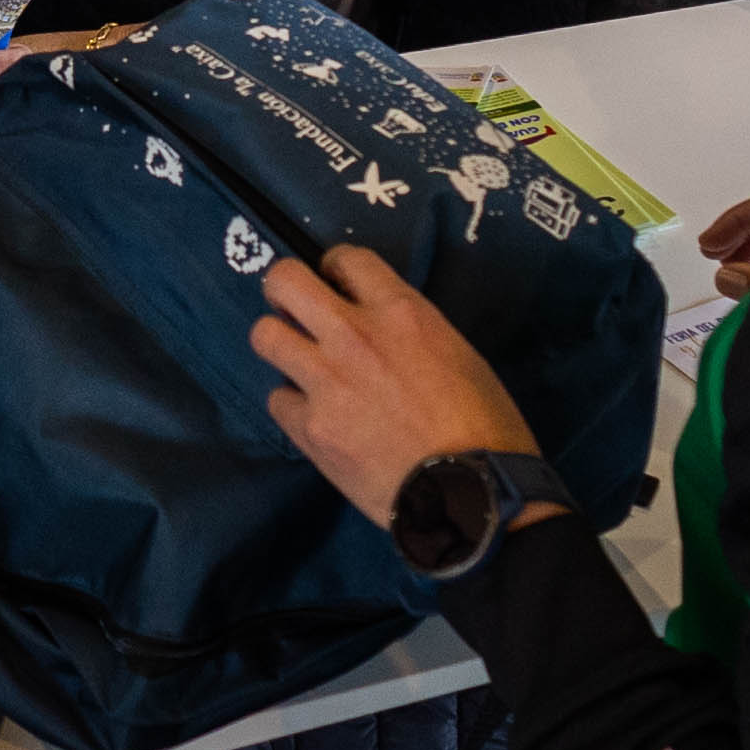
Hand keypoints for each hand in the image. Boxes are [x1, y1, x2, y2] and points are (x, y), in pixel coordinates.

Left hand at [251, 248, 542, 527]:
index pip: (346, 257)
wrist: (469, 492)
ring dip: (280, 345)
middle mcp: (353, 335)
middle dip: (284, 289)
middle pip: (285, 279)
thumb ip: (411, 331)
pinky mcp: (309, 429)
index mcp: (400, 311)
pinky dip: (293, 406)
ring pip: (264, 336)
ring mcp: (325, 381)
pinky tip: (315, 418)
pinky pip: (276, 400)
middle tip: (297, 312)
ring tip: (298, 364)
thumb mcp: (459, 353)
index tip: (338, 286)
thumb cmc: (485, 424)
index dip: (336, 268)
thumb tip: (382, 333)